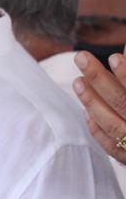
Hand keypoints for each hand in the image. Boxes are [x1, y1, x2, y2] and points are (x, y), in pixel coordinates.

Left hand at [73, 49, 125, 163]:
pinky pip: (113, 147)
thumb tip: (124, 51)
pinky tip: (87, 112)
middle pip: (124, 103)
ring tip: (78, 81)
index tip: (114, 57)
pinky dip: (98, 130)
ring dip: (92, 102)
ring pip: (114, 125)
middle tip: (81, 57)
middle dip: (100, 79)